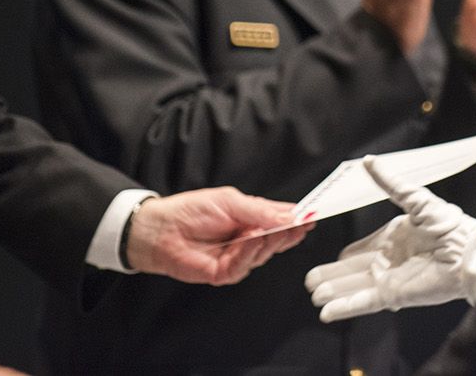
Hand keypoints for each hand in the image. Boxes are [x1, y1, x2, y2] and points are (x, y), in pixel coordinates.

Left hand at [125, 187, 311, 285]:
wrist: (161, 229)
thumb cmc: (191, 210)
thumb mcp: (230, 201)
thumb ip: (260, 210)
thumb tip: (288, 215)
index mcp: (253, 220)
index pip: (281, 220)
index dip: (298, 219)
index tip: (314, 214)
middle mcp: (249, 240)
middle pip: (278, 240)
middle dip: (290, 232)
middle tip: (302, 223)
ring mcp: (238, 258)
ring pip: (264, 254)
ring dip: (269, 241)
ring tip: (272, 228)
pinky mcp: (224, 273)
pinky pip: (243, 266)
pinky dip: (249, 252)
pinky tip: (252, 239)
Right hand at [305, 156, 475, 321]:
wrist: (468, 252)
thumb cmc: (448, 224)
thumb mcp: (416, 199)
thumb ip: (391, 183)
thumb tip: (368, 161)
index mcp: (392, 238)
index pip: (360, 249)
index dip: (343, 256)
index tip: (331, 258)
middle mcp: (387, 261)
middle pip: (351, 271)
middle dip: (330, 277)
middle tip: (310, 281)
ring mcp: (389, 279)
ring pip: (353, 288)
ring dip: (334, 292)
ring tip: (315, 295)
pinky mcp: (393, 295)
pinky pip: (363, 303)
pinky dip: (345, 308)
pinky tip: (328, 312)